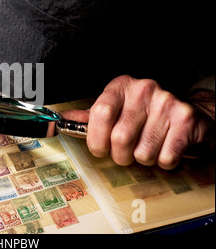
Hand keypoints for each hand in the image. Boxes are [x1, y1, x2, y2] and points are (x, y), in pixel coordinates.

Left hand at [60, 75, 213, 169]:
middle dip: (120, 155)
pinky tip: (164, 147)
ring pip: (143, 152)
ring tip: (148, 146)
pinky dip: (163, 162)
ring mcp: (166, 103)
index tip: (99, 149)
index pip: (100, 112)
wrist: (187, 113)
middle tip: (125, 153)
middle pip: (120, 138)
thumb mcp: (115, 109)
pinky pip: (165, 157)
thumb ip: (89, 118)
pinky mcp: (185, 120)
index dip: (96, 138)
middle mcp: (143, 90)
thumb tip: (61, 121)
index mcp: (120, 86)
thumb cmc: (143, 114)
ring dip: (143, 159)